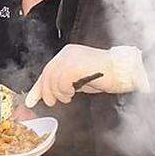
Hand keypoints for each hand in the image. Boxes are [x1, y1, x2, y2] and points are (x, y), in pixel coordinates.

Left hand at [25, 45, 149, 107]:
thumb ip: (64, 83)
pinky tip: (74, 92)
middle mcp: (67, 53)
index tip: (31, 101)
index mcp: (67, 54)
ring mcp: (71, 58)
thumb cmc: (105, 76)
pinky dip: (65, 91)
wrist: (122, 71)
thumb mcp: (79, 79)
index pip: (47, 70)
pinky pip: (62, 82)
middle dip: (46, 92)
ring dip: (59, 93)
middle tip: (52, 102)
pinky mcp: (76, 65)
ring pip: (53, 80)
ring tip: (68, 97)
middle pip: (47, 75)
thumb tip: (49, 94)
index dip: (38, 87)